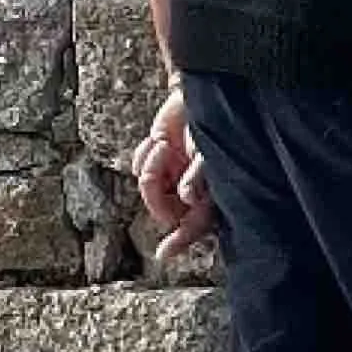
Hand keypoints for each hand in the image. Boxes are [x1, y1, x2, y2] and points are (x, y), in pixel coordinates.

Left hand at [132, 84, 215, 264]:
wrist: (198, 99)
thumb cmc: (214, 126)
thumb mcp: (210, 152)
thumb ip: (200, 177)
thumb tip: (187, 197)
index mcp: (208, 195)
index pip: (195, 225)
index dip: (180, 240)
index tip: (163, 253)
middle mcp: (188, 191)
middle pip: (163, 210)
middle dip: (153, 189)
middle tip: (157, 163)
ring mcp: (170, 178)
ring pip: (147, 188)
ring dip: (151, 165)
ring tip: (163, 146)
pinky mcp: (155, 161)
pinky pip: (137, 167)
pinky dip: (144, 153)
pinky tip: (159, 140)